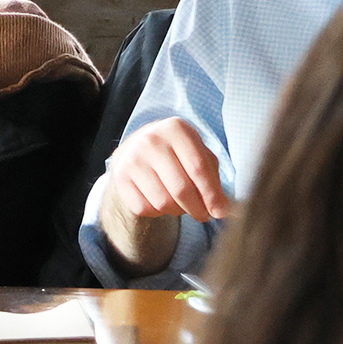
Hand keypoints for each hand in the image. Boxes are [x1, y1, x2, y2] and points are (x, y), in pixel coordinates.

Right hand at [108, 118, 230, 223]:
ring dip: (178, 211)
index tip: (220, 212)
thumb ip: (212, 178)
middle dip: (197, 209)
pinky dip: (157, 212)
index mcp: (176, 129)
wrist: (137, 146)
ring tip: (182, 205)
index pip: (198, 168)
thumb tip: (222, 210)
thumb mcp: (198, 153)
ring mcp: (132, 158)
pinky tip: (161, 201)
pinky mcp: (120, 176)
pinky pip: (144, 208)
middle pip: (180, 188)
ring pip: (162, 202)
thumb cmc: (177, 152)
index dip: (211, 194)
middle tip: (203, 215)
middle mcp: (151, 140)